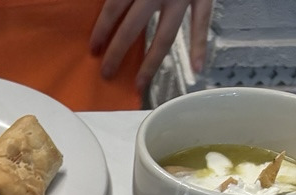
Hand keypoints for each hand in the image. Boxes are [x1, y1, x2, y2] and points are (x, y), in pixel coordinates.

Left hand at [90, 0, 211, 89]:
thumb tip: (96, 0)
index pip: (114, 7)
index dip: (102, 29)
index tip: (93, 49)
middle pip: (134, 27)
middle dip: (118, 52)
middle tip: (107, 73)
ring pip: (165, 34)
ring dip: (152, 62)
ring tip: (140, 85)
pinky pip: (202, 22)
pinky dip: (200, 46)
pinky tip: (197, 68)